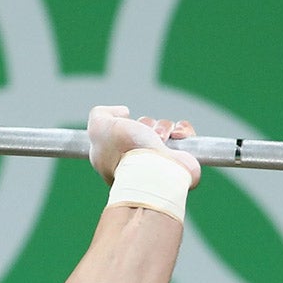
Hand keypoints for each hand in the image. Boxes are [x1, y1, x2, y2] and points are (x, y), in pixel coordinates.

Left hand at [86, 105, 200, 186]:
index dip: (124, 125)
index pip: (120, 134)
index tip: (123, 125)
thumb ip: (100, 114)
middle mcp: (137, 160)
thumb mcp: (99, 127)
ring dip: (163, 127)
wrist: (156, 170)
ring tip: (160, 139)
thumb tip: (124, 112)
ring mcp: (159, 161)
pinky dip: (182, 130)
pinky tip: (177, 136)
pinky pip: (183, 134)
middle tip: (144, 134)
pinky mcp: (180, 161)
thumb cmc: (126, 150)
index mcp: (114, 158)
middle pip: (143, 128)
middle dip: (146, 124)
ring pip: (164, 129)